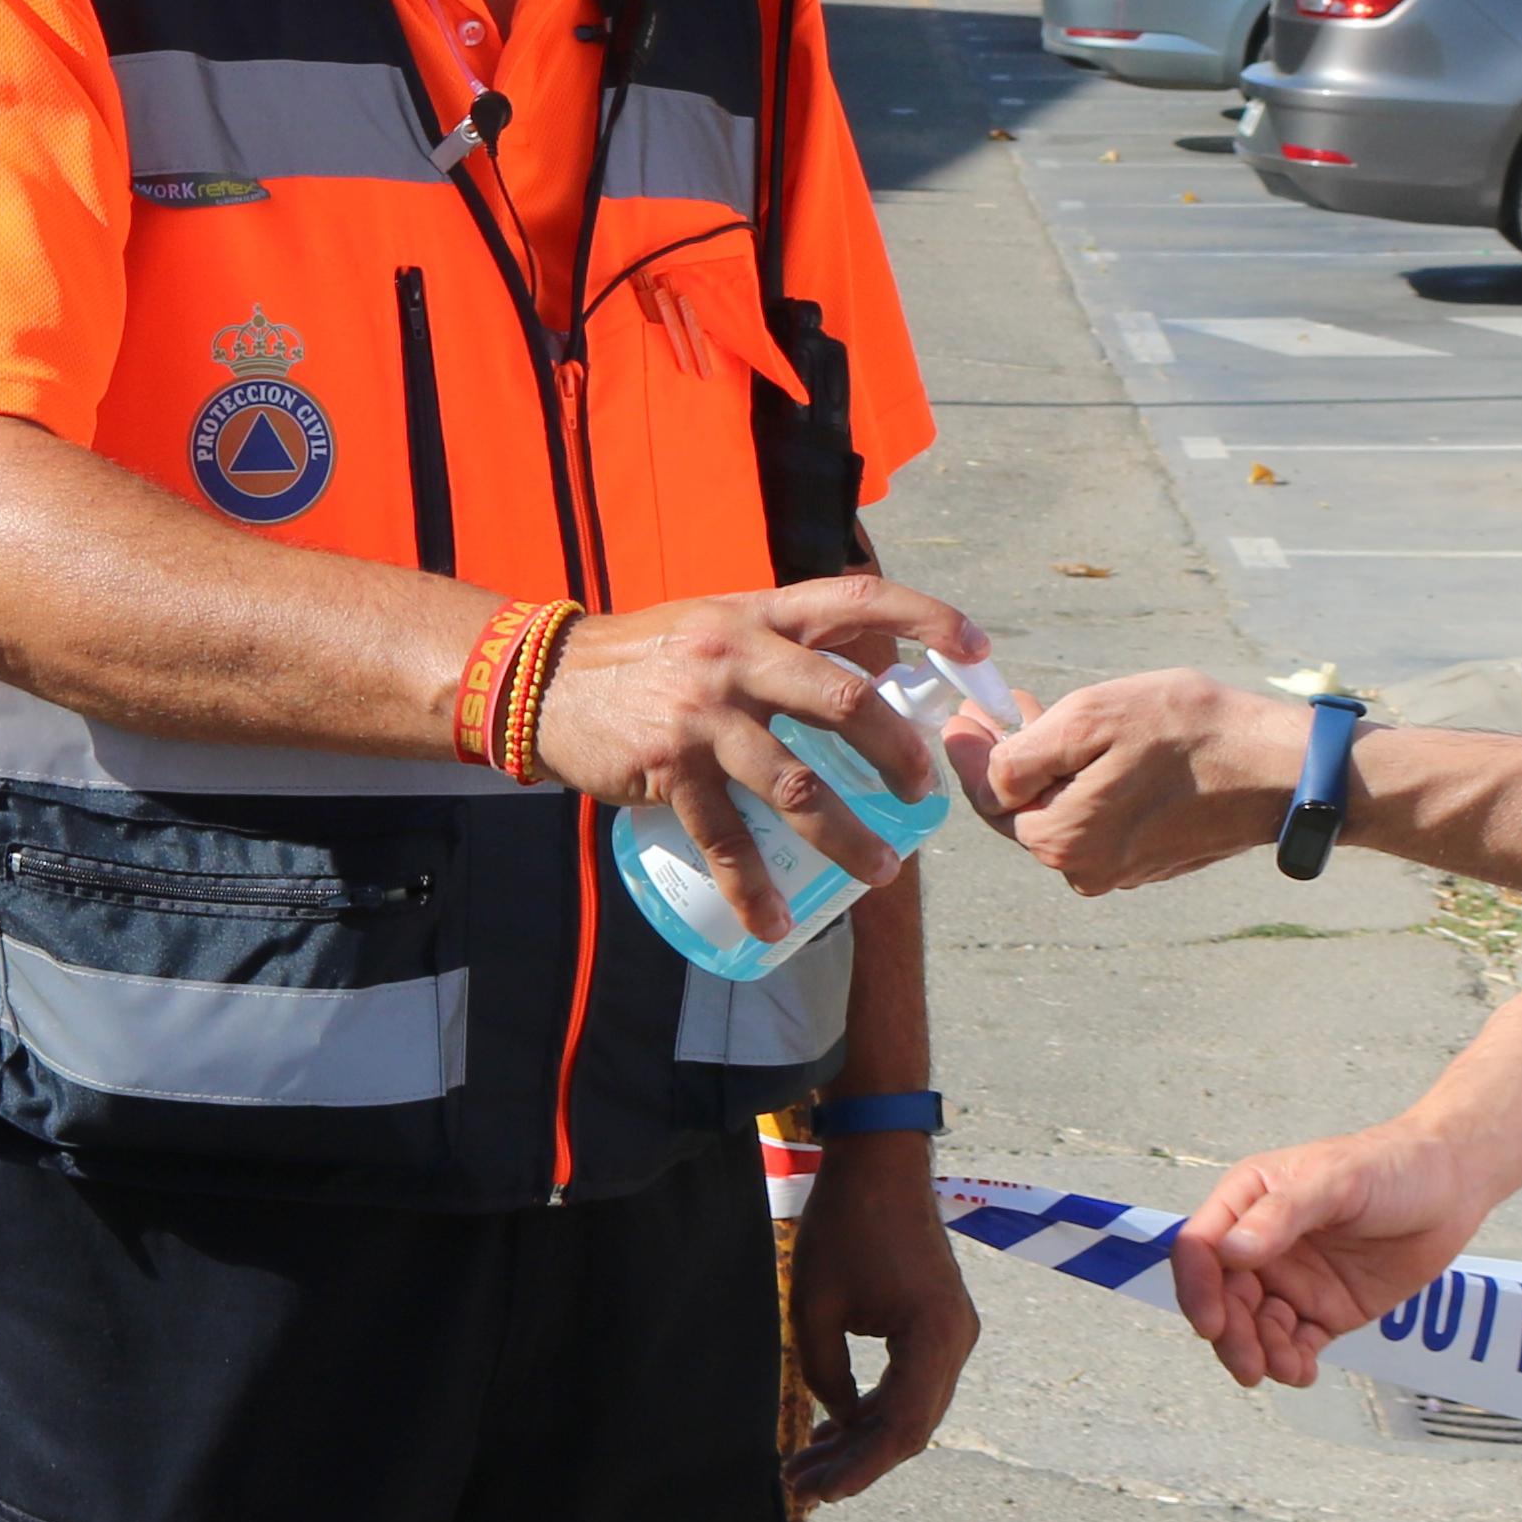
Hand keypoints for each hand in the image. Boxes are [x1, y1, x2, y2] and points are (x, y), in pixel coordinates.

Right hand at [534, 575, 978, 938]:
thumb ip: (784, 640)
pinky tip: (776, 922)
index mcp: (760, 613)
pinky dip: (754, 887)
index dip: (925, 619)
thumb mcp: (719, 622)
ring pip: (795, 783)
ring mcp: (704, 713)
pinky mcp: (668, 766)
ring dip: (846, 838)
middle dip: (897, 753)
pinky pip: (725, 837)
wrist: (545, 680)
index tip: (976, 649)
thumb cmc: (648, 656)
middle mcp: (738, 654)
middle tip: (922, 796)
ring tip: (881, 874)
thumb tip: (872, 667)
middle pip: (844, 700)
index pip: (859, 600)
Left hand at [785, 1135, 976, 1506]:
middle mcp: (956, 1341)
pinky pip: (910, 1383)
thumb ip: (826, 1374)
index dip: (860, 1468)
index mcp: (935, 1338)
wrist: (880, 1160)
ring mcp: (953, 1332)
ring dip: (861, 1439)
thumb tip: (839, 1418)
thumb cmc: (846, 1225)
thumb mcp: (816, 1307)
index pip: (900, 1428)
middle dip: (856, 1462)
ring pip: (910, 1410)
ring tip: (806, 1465)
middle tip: (801, 1487)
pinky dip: (874, 1408)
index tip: (819, 1493)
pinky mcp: (938, 1323)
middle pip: (910, 1428)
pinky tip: (833, 1429)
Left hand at [977, 667, 1300, 894]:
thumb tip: (981, 765)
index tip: (967, 708)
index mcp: (1061, 840)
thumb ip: (1022, 752)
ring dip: (1048, 768)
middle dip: (1007, 755)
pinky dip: (1086, 785)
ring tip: (1049, 715)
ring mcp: (1121, 871)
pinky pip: (1098, 821)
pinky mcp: (1150, 860)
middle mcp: (1085, 870)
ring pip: (1061, 814)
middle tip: (1004, 703)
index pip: (985, 796)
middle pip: (1021, 809)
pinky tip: (1099, 748)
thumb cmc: (1190, 732)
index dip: (970, 748)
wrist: (1278, 769)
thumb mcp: (1091, 719)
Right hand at [1169, 1114, 1499, 1392]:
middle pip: (1224, 1298)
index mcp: (1250, 1201)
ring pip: (1256, 1328)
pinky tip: (1301, 1373)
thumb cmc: (1391, 1166)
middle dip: (1231, 1334)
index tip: (1211, 1322)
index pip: (1202, 1247)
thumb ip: (1282, 1215)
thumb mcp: (1334, 1180)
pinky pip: (1295, 1345)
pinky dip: (1290, 1364)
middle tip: (1249, 1364)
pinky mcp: (1326, 1310)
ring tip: (1283, 1369)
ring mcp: (1294, 1280)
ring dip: (1260, 1354)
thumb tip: (1230, 1252)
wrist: (1452, 1186)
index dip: (1197, 1287)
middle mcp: (1263, 1244)